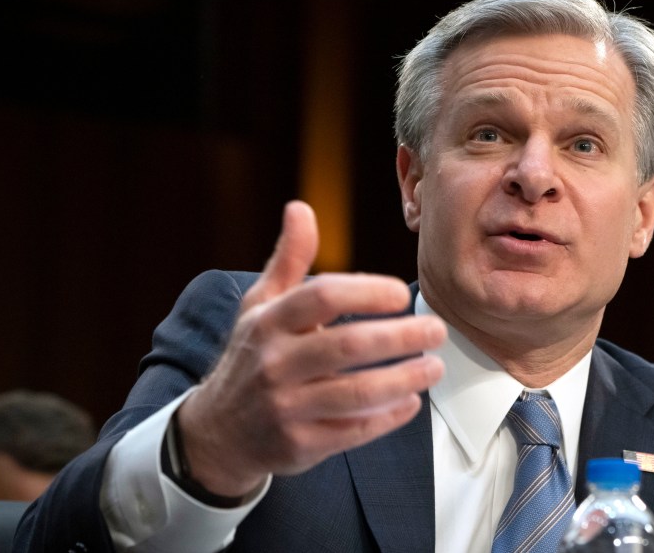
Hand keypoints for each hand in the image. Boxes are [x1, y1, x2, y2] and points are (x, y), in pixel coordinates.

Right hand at [177, 201, 446, 496]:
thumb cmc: (252, 356)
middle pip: (347, 346)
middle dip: (400, 337)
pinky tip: (411, 402)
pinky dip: (387, 418)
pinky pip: (353, 432)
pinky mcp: (299, 445)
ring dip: (404, 379)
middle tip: (436, 330)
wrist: (218, 432)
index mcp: (268, 322)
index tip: (400, 293)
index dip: (366, 292)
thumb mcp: (260, 306)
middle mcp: (274, 364)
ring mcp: (285, 407)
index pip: (321, 297)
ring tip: (434, 367)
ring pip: (356, 394)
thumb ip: (289, 259)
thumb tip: (300, 207)